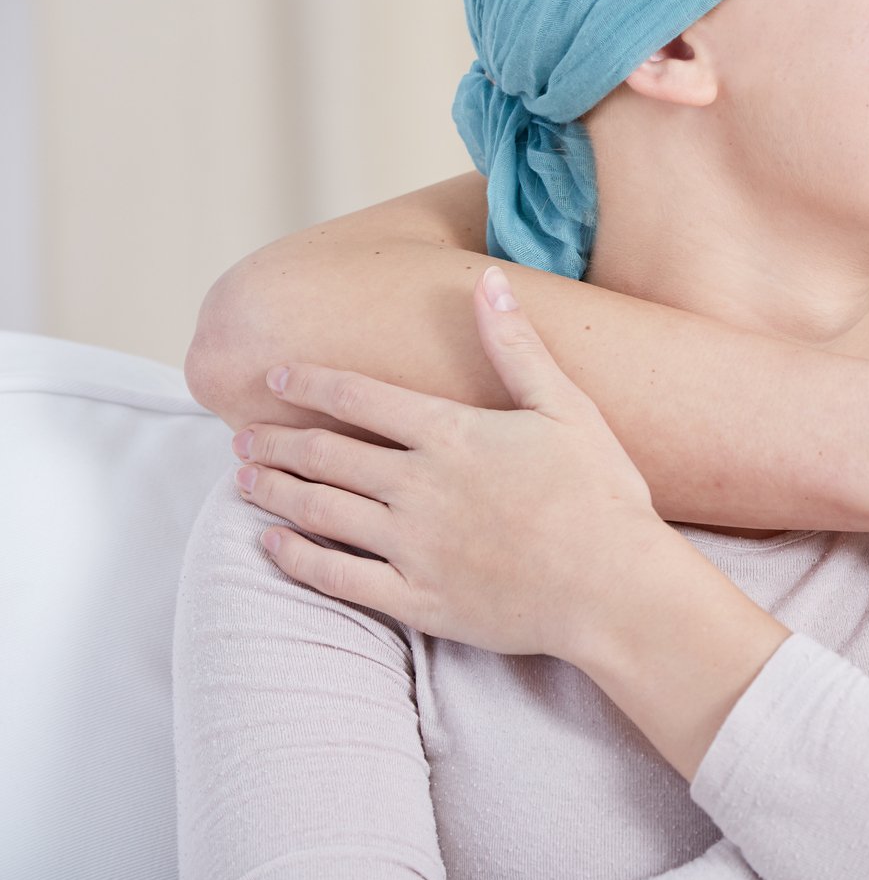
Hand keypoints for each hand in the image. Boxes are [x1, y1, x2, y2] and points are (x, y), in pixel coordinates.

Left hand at [231, 265, 695, 667]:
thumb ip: (516, 346)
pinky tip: (272, 544)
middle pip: (326, 455)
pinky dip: (296, 558)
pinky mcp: (416, 599)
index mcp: (451, 434)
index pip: (361, 398)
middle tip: (242, 436)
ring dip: (274, 492)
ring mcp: (412, 547)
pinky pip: (337, 578)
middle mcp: (418, 486)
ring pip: (320, 511)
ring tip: (243, 480)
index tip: (277, 378)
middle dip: (277, 442)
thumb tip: (488, 281)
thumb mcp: (566, 406)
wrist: (615, 584)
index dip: (312, 384)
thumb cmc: (601, 491)